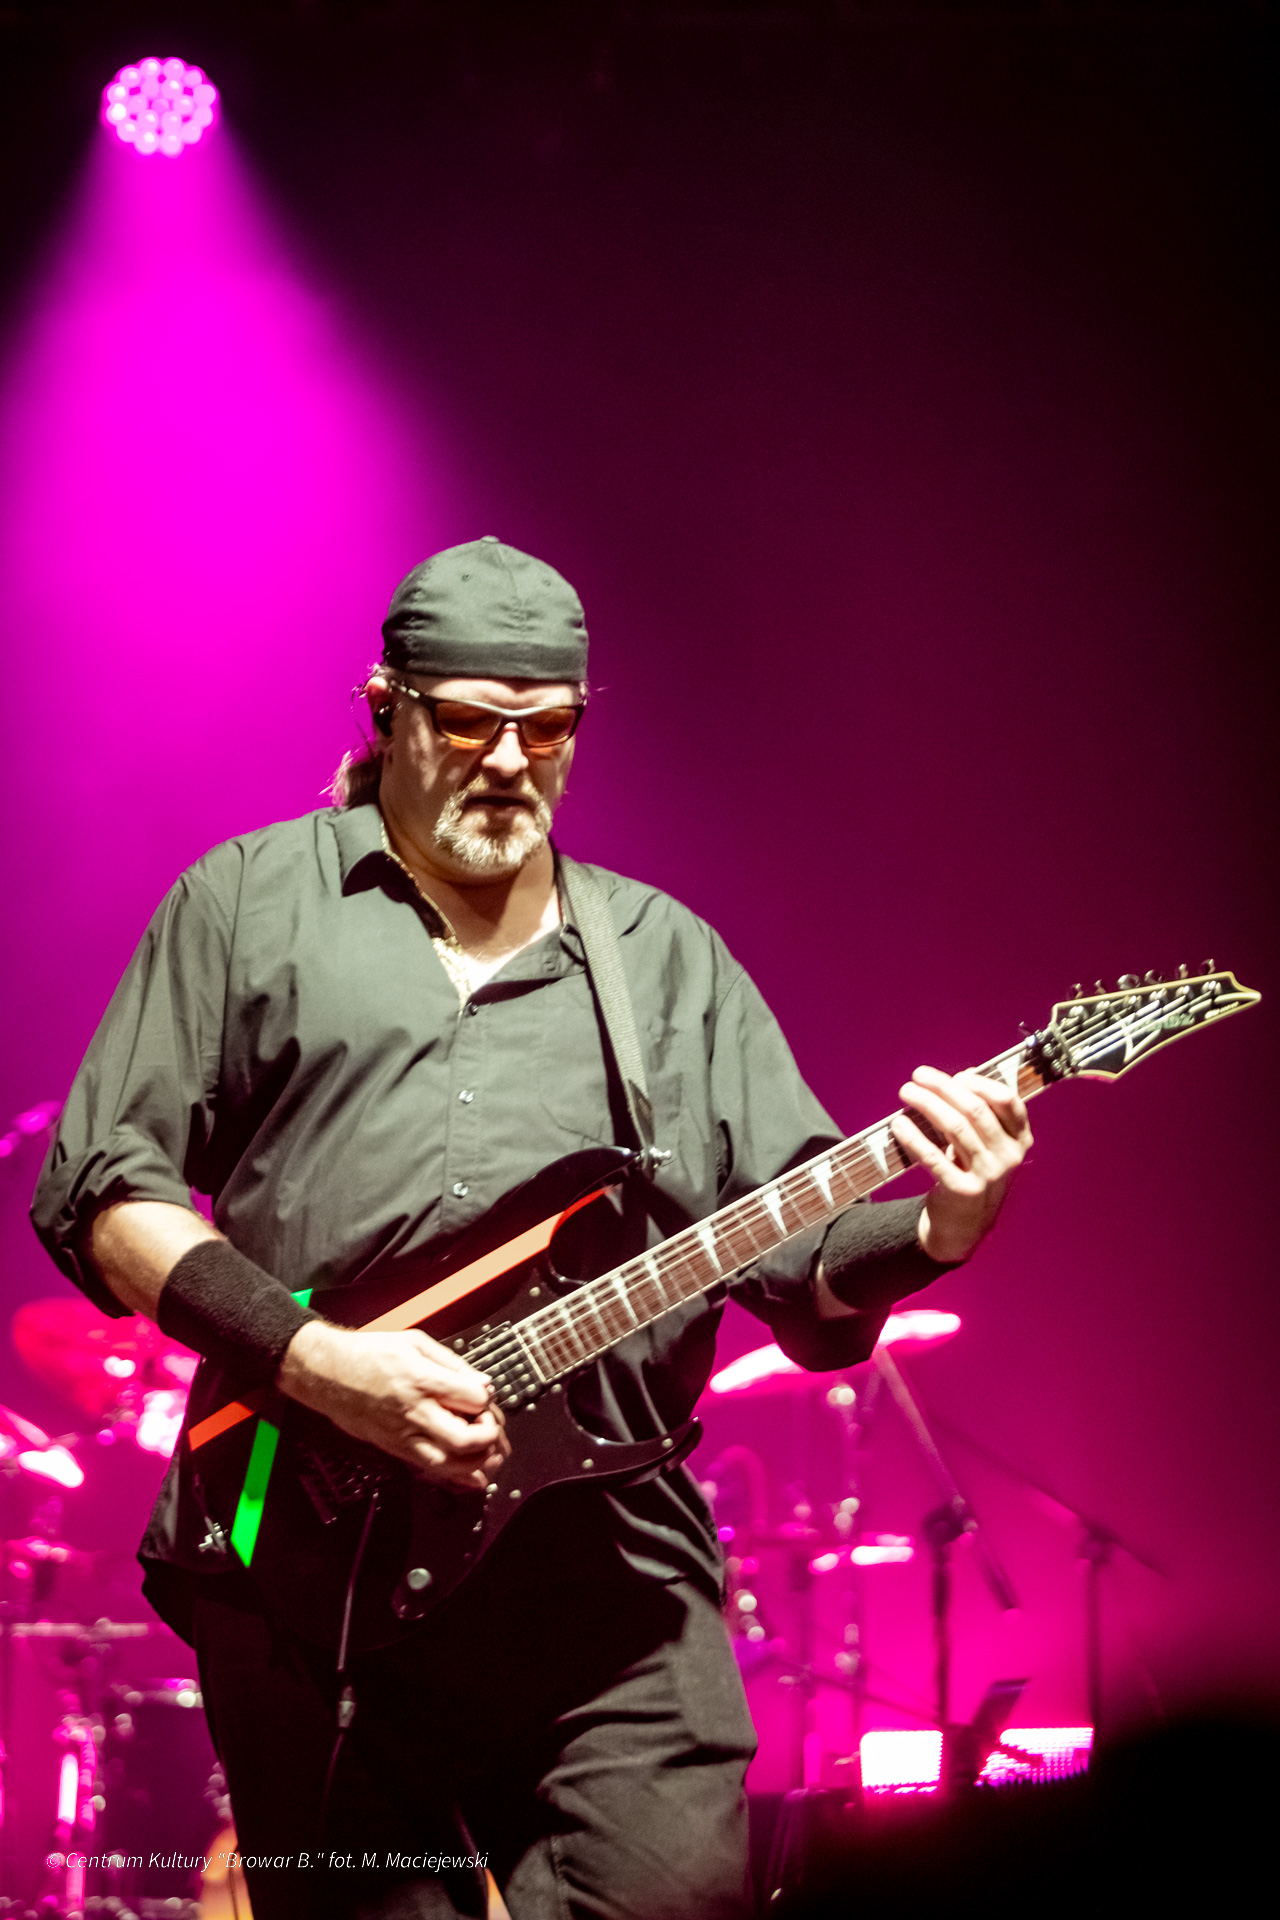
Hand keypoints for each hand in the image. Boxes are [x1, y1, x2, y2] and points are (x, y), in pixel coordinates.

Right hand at [277, 1322, 509, 1491]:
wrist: (327, 1373)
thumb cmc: (367, 1354)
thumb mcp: (415, 1342)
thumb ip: (452, 1363)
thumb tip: (481, 1382)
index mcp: (422, 1380)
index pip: (473, 1399)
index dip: (487, 1399)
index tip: (485, 1395)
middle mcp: (415, 1412)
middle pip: (466, 1439)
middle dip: (489, 1436)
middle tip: (489, 1424)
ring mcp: (404, 1435)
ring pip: (450, 1464)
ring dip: (477, 1462)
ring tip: (486, 1449)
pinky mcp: (395, 1449)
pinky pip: (431, 1471)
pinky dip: (457, 1478)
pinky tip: (473, 1475)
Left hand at [891, 1066, 1031, 1264]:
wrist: (966, 1224)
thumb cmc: (974, 1170)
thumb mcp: (988, 1144)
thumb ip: (981, 1112)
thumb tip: (965, 1075)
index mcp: (1020, 1139)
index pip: (1007, 1100)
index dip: (979, 1083)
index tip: (954, 1076)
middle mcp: (1009, 1157)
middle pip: (975, 1110)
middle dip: (943, 1087)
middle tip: (917, 1076)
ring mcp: (988, 1175)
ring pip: (955, 1128)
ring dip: (927, 1104)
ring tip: (906, 1092)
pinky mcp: (962, 1191)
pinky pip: (933, 1158)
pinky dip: (914, 1137)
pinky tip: (898, 1124)